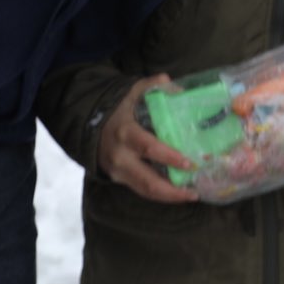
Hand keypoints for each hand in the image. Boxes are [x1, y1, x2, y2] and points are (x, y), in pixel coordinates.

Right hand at [98, 76, 198, 203]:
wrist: (89, 122)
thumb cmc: (118, 107)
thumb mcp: (133, 92)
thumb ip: (155, 87)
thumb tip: (180, 89)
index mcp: (126, 133)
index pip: (148, 148)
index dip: (169, 157)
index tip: (189, 163)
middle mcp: (121, 156)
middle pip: (147, 181)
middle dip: (172, 191)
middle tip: (194, 192)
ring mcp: (118, 171)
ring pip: (145, 191)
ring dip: (169, 197)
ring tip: (191, 195)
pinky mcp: (119, 179)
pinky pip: (141, 190)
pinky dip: (160, 194)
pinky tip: (177, 193)